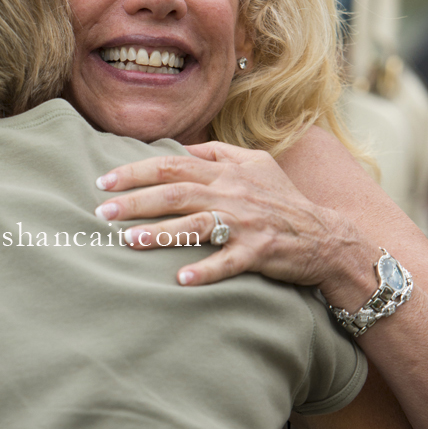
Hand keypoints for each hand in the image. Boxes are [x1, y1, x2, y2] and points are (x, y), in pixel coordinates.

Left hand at [94, 140, 377, 307]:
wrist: (325, 235)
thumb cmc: (283, 199)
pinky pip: (228, 262)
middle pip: (175, 193)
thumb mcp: (255, 164)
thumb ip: (217, 153)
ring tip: (129, 242)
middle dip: (136, 202)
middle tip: (102, 213)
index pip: (172, 165)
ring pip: (196, 225)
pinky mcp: (259, 252)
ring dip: (161, 234)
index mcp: (226, 172)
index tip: (103, 181)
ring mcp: (245, 223)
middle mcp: (232, 194)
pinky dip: (205, 271)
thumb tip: (180, 147)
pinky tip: (180, 280)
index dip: (136, 172)